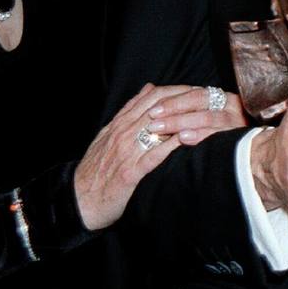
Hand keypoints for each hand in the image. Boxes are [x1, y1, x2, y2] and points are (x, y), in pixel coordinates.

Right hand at [74, 83, 197, 230]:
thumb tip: (149, 88)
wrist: (79, 200)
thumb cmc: (97, 168)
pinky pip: (156, 155)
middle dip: (186, 100)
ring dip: (184, 118)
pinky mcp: (131, 173)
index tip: (195, 89)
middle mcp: (124, 133)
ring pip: (159, 126)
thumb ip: (129, 111)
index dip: (176, 90)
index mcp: (121, 123)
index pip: (152, 97)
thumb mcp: (109, 134)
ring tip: (206, 114)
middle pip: (160, 107)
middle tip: (208, 97)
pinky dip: (173, 145)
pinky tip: (190, 140)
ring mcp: (128, 152)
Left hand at [146, 84, 247, 143]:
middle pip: (200, 101)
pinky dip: (200, 134)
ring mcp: (237, 121)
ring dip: (182, 121)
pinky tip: (183, 138)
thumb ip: (180, 104)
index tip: (152, 109)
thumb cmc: (218, 136)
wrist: (250, 159)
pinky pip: (219, 134)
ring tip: (161, 128)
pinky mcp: (240, 137)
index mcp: (221, 98)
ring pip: (208, 116)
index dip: (173, 100)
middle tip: (152, 118)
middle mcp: (231, 106)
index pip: (194, 93)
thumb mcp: (200, 117)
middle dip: (174, 109)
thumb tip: (149, 89)